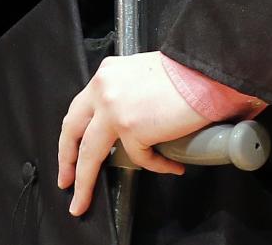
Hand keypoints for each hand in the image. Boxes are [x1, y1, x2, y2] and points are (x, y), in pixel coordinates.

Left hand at [58, 53, 202, 214]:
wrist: (205, 70)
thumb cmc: (184, 70)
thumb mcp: (142, 73)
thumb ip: (126, 92)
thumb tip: (127, 117)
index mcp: (107, 74)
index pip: (80, 108)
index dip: (73, 134)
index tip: (70, 152)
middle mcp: (103, 89)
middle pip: (73, 131)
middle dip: (67, 160)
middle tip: (66, 181)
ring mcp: (114, 110)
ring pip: (90, 154)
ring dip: (85, 182)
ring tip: (84, 200)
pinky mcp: (132, 129)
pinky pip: (140, 158)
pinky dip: (158, 165)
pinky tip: (172, 167)